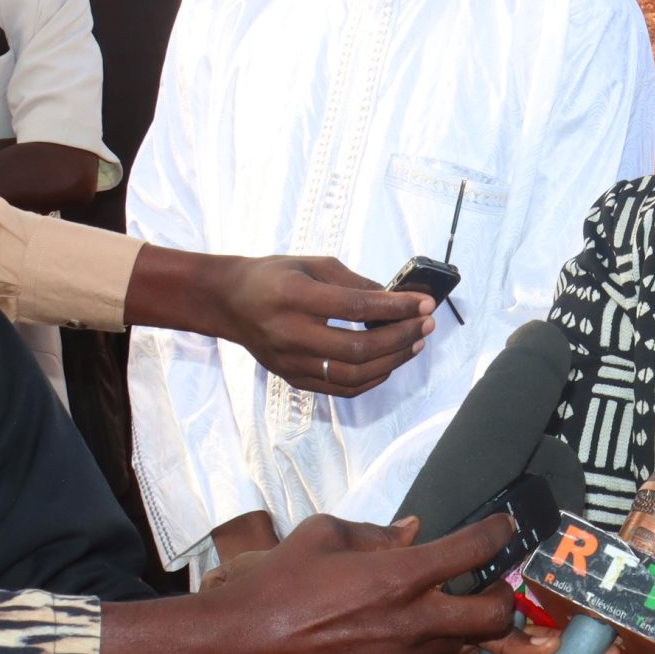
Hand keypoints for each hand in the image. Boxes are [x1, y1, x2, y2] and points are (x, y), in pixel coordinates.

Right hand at [127, 513, 515, 653]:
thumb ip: (376, 533)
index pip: (472, 550)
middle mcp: (410, 623)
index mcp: (399, 576)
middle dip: (504, 603)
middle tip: (495, 592)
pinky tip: (394, 646)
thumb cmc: (276, 586)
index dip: (498, 534)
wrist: (237, 649)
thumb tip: (413, 530)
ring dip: (460, 633)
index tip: (504, 528)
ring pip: (456, 648)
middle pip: (493, 617)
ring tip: (443, 618)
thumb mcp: (323, 535)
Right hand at [208, 255, 434, 397]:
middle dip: (401, 337)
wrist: (228, 302)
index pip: (356, 306)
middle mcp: (290, 333)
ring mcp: (290, 361)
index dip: (397, 307)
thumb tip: (397, 300)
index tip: (426, 304)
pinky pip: (340, 389)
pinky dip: (372, 379)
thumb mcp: (313, 264)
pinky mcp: (292, 378)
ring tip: (415, 343)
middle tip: (426, 324)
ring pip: (352, 375)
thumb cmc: (274, 276)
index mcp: (294, 296)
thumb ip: (355, 282)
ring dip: (392, 360)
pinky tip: (390, 362)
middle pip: (357, 347)